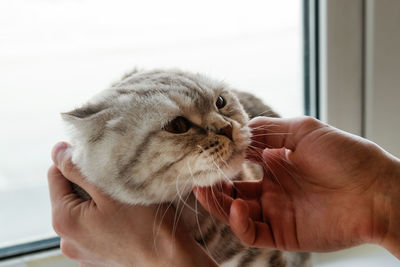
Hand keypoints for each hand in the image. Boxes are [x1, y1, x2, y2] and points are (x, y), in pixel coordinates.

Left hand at [48, 142, 216, 266]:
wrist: (170, 258)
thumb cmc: (145, 223)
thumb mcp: (110, 188)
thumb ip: (78, 169)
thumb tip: (57, 152)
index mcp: (64, 220)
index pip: (55, 175)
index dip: (75, 160)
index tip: (100, 158)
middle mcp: (67, 239)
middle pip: (69, 195)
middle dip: (88, 182)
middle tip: (116, 180)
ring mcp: (82, 251)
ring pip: (83, 210)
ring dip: (97, 199)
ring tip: (122, 199)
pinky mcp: (96, 256)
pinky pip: (93, 226)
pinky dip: (104, 216)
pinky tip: (124, 217)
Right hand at [194, 116, 399, 256]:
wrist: (376, 190)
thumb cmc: (345, 155)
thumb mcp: (302, 130)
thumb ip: (267, 130)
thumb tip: (236, 131)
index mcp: (275, 163)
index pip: (238, 164)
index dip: (221, 159)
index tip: (206, 151)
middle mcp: (272, 188)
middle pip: (231, 190)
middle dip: (213, 183)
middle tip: (199, 175)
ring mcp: (276, 212)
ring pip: (235, 212)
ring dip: (217, 203)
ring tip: (206, 190)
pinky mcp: (282, 234)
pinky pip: (252, 233)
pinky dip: (239, 223)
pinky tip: (239, 208)